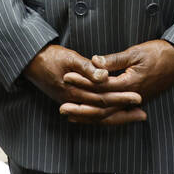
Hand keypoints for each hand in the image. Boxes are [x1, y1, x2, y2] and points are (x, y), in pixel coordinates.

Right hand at [24, 45, 142, 124]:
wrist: (31, 61)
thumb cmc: (50, 56)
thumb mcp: (70, 57)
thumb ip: (87, 68)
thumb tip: (104, 77)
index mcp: (75, 90)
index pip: (103, 97)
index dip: (121, 98)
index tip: (138, 97)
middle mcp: (74, 101)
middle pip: (103, 110)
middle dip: (124, 111)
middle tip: (143, 111)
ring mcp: (71, 103)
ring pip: (97, 116)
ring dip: (116, 116)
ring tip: (134, 116)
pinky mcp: (69, 101)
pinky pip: (89, 114)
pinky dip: (103, 117)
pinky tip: (114, 116)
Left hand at [60, 39, 173, 126]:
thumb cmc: (160, 53)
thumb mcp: (136, 52)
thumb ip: (114, 59)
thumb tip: (95, 61)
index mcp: (130, 84)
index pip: (101, 86)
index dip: (83, 83)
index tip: (67, 78)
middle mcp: (132, 97)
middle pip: (102, 107)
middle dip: (81, 107)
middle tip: (61, 107)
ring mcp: (135, 101)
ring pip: (109, 115)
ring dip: (90, 116)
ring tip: (71, 116)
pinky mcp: (137, 101)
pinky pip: (117, 114)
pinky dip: (103, 116)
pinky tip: (91, 116)